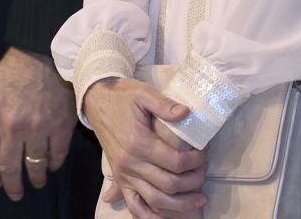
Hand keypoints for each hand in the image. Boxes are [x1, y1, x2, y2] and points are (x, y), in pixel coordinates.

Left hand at [0, 47, 76, 199]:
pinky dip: (54, 164)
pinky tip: (51, 165)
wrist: (42, 53)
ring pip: (35, 166)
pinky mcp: (60, 126)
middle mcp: (12, 126)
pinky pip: (56, 156)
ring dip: (36, 178)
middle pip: (9, 168)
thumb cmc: (13, 72)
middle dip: (12, 186)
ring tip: (37, 182)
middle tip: (15, 193)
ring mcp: (38, 128)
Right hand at [83, 77, 207, 215]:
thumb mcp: (144, 93)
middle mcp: (131, 163)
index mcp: (139, 142)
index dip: (195, 161)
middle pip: (169, 184)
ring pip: (156, 200)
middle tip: (204, 172)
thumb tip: (186, 113)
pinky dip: (150, 216)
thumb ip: (165, 105)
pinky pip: (135, 206)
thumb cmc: (122, 96)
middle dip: (193, 182)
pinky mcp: (120, 179)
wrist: (96, 100)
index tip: (203, 153)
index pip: (175, 162)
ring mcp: (124, 174)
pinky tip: (167, 216)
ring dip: (181, 205)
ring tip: (199, 199)